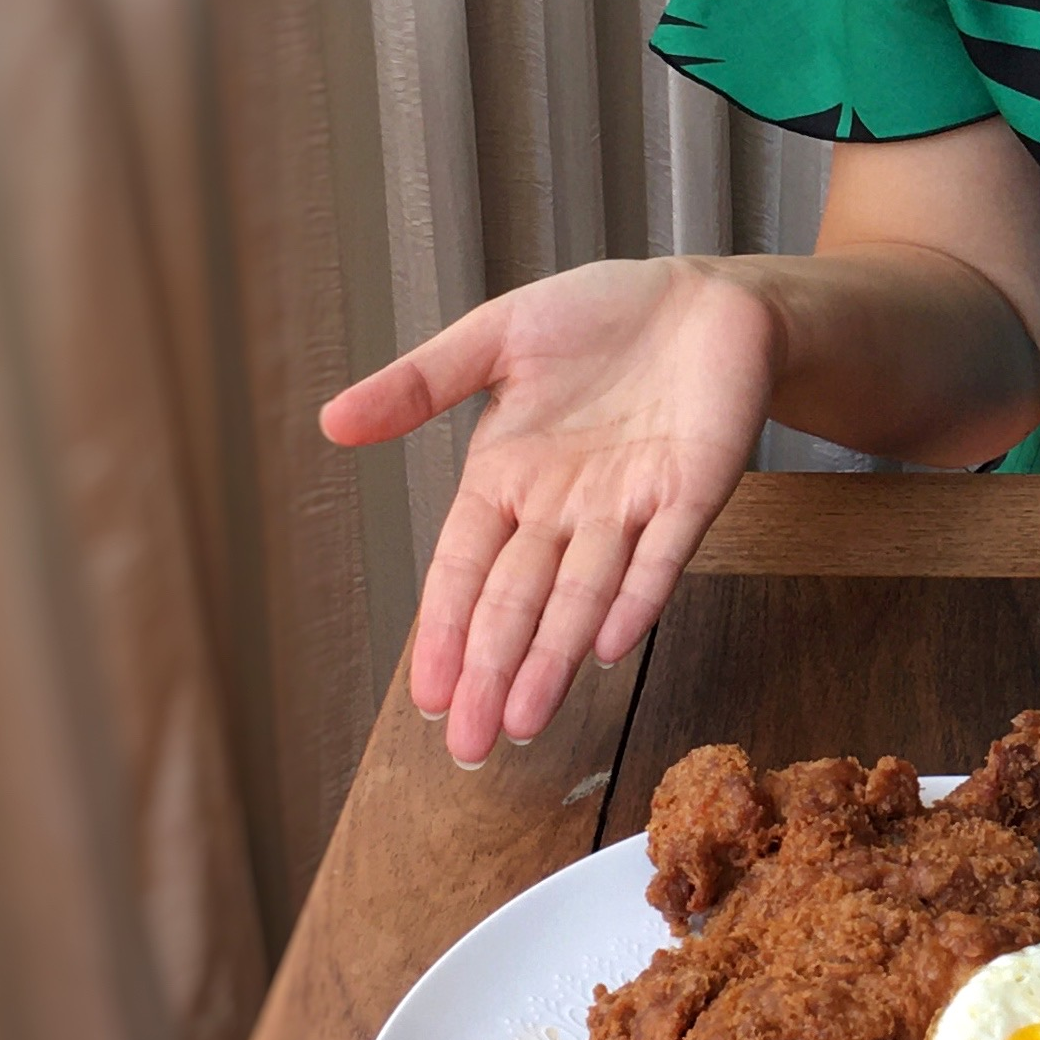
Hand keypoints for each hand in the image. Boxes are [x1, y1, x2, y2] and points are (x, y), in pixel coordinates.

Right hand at [319, 258, 781, 761]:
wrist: (708, 295)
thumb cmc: (603, 316)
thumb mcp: (497, 336)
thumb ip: (420, 383)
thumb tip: (331, 421)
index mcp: (509, 476)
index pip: (466, 567)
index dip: (447, 628)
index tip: (429, 694)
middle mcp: (566, 506)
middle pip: (519, 600)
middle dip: (493, 671)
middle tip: (472, 745)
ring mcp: (630, 504)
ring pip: (584, 594)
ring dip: (555, 657)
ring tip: (528, 719)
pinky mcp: (694, 490)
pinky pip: (663, 553)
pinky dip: (637, 597)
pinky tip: (608, 645)